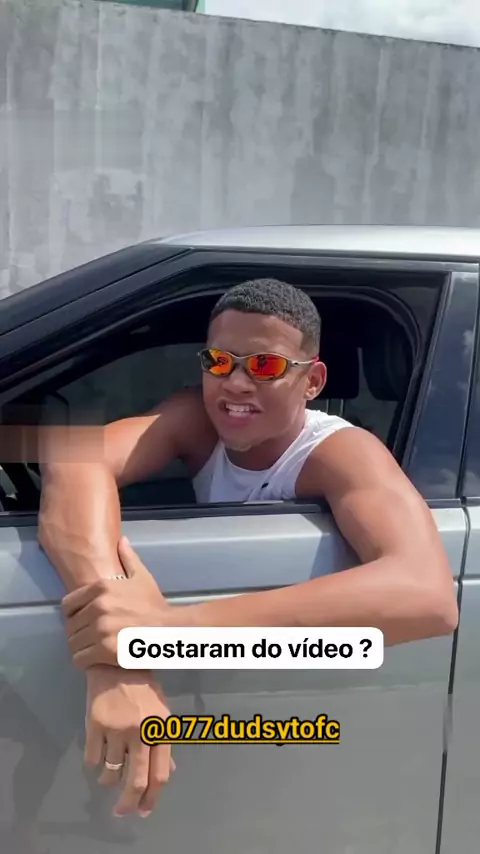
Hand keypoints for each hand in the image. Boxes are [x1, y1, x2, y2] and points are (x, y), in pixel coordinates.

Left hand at [62, 537, 175, 668]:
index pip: (67, 605)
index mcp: (101, 588)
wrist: (170, 630)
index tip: (83, 621)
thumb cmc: (155, 605)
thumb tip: (121, 540)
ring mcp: (100, 629)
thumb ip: (128, 558)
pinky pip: (79, 659)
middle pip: (70, 626)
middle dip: (78, 633)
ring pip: (73, 644)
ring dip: (80, 648)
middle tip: (91, 638)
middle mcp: (97, 607)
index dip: (73, 614)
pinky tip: (96, 660)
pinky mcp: (104, 651)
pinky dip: (85, 662)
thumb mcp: (142, 578)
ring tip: (93, 649)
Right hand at [85, 664, 174, 816]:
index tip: (144, 810)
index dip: (152, 797)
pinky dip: (94, 764)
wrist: (116, 664)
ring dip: (108, 781)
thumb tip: (169, 770)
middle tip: (122, 812)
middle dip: (129, 803)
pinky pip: (92, 760)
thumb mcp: (161, 712)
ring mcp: (117, 730)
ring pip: (111, 773)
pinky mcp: (95, 726)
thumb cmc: (142, 689)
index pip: (160, 774)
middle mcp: (141, 732)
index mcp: (161, 729)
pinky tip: (97, 755)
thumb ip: (163, 741)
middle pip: (137, 781)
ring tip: (108, 775)